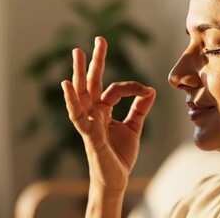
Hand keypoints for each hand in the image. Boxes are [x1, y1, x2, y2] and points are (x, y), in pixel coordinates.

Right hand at [61, 37, 155, 192]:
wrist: (117, 179)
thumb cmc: (120, 154)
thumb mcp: (134, 127)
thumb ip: (139, 109)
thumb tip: (151, 90)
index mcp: (104, 110)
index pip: (116, 89)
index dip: (133, 87)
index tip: (147, 91)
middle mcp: (94, 113)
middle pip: (93, 83)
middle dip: (95, 61)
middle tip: (99, 39)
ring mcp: (89, 123)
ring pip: (82, 94)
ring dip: (79, 73)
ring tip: (76, 52)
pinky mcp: (89, 135)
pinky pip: (78, 116)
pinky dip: (72, 101)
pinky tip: (67, 85)